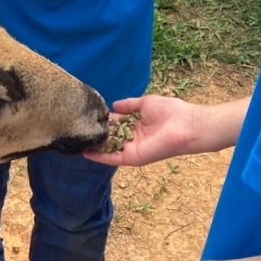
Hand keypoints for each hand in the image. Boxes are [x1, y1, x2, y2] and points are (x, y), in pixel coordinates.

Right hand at [83, 95, 199, 166]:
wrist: (184, 126)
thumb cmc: (169, 111)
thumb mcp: (145, 103)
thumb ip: (129, 105)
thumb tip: (113, 105)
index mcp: (136, 123)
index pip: (115, 122)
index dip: (103, 120)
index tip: (87, 116)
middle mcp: (132, 136)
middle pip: (110, 135)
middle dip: (96, 133)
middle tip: (77, 128)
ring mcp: (132, 148)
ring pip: (108, 147)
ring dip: (94, 145)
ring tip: (76, 140)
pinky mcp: (132, 157)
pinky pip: (113, 158)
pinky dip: (99, 156)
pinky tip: (85, 152)